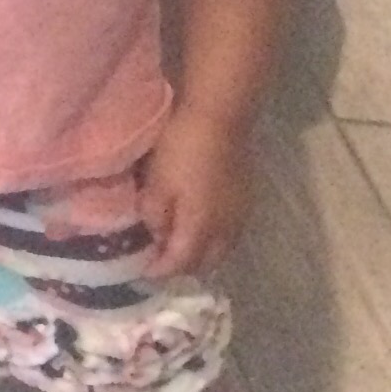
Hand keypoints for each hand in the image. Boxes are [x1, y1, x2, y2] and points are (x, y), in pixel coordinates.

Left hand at [138, 104, 254, 274]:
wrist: (220, 118)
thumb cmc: (181, 149)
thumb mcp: (157, 181)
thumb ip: (155, 215)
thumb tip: (155, 236)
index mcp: (202, 228)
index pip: (181, 263)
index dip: (161, 271)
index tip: (143, 273)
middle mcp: (227, 229)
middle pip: (206, 263)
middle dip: (183, 268)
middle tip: (161, 261)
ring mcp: (241, 214)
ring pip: (222, 249)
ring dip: (201, 254)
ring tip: (179, 246)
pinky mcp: (247, 199)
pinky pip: (230, 232)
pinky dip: (213, 238)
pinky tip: (200, 226)